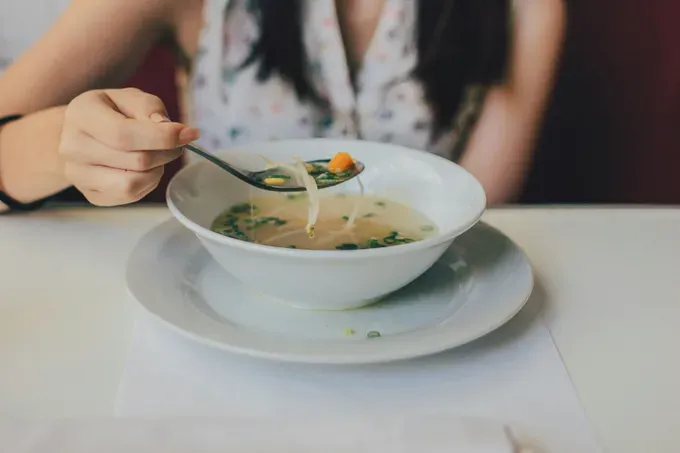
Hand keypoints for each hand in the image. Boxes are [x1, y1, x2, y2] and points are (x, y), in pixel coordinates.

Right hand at [59, 88, 199, 205]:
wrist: (81, 134)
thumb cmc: (111, 112)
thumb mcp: (130, 97)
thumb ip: (150, 108)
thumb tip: (170, 130)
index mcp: (81, 115)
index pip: (124, 134)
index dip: (162, 137)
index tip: (189, 133)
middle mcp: (73, 147)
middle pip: (136, 160)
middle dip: (167, 152)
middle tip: (177, 143)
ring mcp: (78, 175)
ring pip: (134, 183)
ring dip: (157, 169)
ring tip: (157, 155)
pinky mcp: (91, 195)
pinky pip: (130, 196)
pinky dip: (147, 183)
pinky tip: (145, 169)